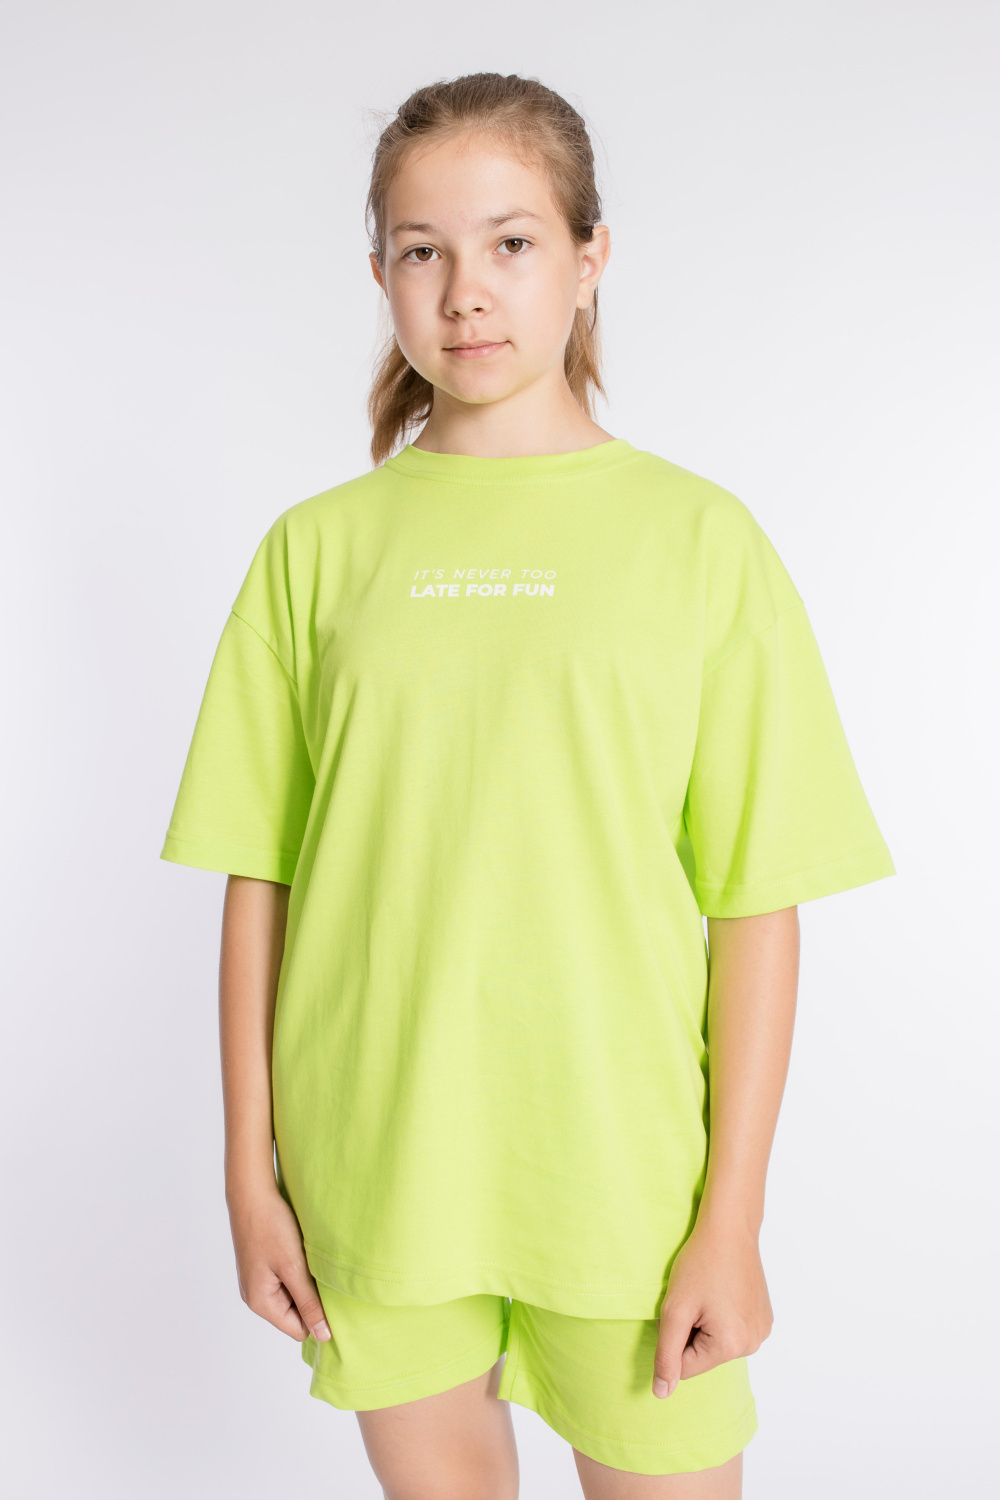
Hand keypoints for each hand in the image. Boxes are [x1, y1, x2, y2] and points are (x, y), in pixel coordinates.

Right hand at [227, 1185, 331, 1343]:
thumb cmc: (271, 1228)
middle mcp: (255, 1297)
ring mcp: (256, 1281)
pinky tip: (300, 1253)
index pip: (298, 1330)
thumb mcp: (294, 1268)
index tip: (332, 1296)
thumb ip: (309, 1303)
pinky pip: (284, 1281)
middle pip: (294, 1314)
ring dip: (304, 1283)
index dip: (318, 1318)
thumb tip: (323, 1336)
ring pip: (290, 1296)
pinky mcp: (260, 1267)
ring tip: (309, 1261)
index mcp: (261, 1303)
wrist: (251, 1193)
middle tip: (322, 1273)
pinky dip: (296, 1271)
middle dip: (311, 1298)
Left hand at [652, 1220, 772, 1396]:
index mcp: (731, 1346)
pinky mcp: (764, 1318)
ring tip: (708, 1293)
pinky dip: (722, 1317)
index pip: (685, 1367)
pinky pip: (732, 1331)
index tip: (682, 1307)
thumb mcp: (675, 1310)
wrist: (730, 1229)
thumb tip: (662, 1394)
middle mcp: (753, 1344)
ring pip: (717, 1344)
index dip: (673, 1337)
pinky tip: (722, 1291)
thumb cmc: (700, 1264)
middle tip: (694, 1298)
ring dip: (705, 1325)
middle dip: (690, 1332)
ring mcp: (762, 1331)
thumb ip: (666, 1355)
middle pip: (703, 1356)